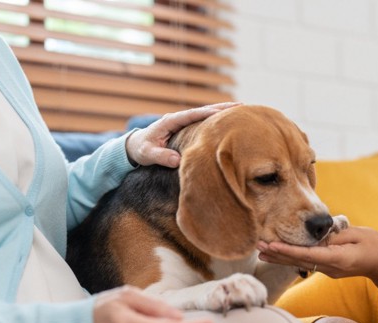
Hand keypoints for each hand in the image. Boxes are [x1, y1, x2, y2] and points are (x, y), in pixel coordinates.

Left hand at [125, 102, 240, 167]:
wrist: (136, 145)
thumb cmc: (141, 150)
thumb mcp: (147, 154)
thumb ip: (160, 157)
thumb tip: (178, 161)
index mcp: (169, 121)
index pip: (191, 115)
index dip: (206, 114)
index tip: (221, 113)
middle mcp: (178, 118)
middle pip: (203, 110)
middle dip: (221, 108)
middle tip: (241, 105)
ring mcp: (183, 121)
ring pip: (205, 114)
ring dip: (222, 111)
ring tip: (242, 109)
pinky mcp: (186, 127)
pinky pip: (204, 121)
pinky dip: (217, 119)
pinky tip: (229, 120)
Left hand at [258, 226, 377, 300]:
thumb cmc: (375, 246)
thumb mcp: (356, 236)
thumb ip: (335, 235)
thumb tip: (316, 234)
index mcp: (336, 259)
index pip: (307, 254)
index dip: (288, 250)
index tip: (272, 245)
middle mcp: (328, 268)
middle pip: (298, 260)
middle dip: (277, 253)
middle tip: (257, 245)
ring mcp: (327, 270)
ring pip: (299, 262)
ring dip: (280, 256)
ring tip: (260, 250)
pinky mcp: (327, 268)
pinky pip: (306, 262)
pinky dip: (290, 256)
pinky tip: (278, 253)